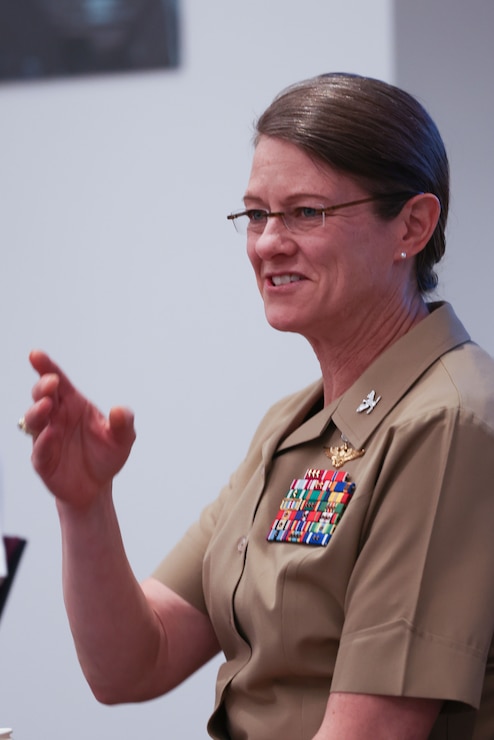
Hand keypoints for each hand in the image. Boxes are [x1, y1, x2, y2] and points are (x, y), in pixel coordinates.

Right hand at [24, 350, 135, 508]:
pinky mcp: (43, 460)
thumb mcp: (123, 439)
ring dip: (38, 411)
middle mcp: (57, 417)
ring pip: (34, 419)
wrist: (96, 488)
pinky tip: (51, 434)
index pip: (58, 382)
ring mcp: (47, 438)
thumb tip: (121, 410)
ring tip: (46, 405)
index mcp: (73, 405)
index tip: (36, 355)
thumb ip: (124, 423)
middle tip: (51, 382)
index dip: (46, 367)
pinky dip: (44, 441)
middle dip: (43, 386)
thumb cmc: (105, 456)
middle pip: (43, 396)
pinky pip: (39, 449)